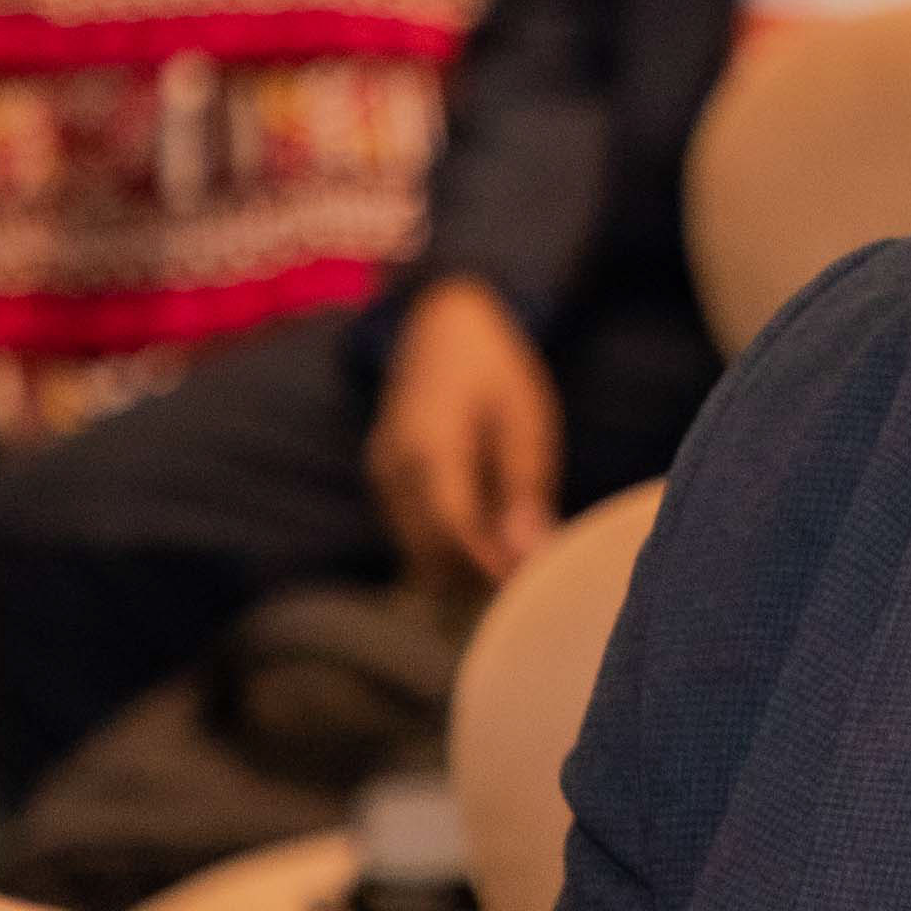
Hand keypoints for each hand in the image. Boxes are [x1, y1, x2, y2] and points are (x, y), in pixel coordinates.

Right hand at [372, 276, 560, 589]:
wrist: (442, 325)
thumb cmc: (495, 368)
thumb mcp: (526, 419)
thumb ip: (525, 487)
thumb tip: (528, 553)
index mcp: (432, 445)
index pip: (454, 531)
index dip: (489, 568)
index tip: (528, 586)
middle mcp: (394, 464)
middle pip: (429, 551)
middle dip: (475, 576)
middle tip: (526, 578)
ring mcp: (381, 472)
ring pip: (415, 548)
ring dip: (458, 564)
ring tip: (511, 556)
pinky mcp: (382, 478)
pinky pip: (409, 530)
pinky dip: (444, 545)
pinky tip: (484, 534)